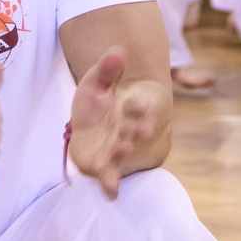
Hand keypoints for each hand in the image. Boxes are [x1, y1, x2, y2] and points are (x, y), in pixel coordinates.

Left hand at [65, 47, 157, 197]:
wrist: (102, 123)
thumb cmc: (106, 99)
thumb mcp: (99, 80)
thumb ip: (107, 69)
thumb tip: (118, 50)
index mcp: (135, 107)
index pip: (141, 106)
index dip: (139, 107)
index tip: (136, 103)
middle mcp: (132, 131)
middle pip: (134, 132)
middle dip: (132, 133)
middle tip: (128, 135)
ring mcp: (121, 150)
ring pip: (124, 155)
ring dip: (123, 155)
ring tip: (119, 152)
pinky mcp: (107, 166)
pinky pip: (112, 177)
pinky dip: (112, 183)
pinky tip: (111, 190)